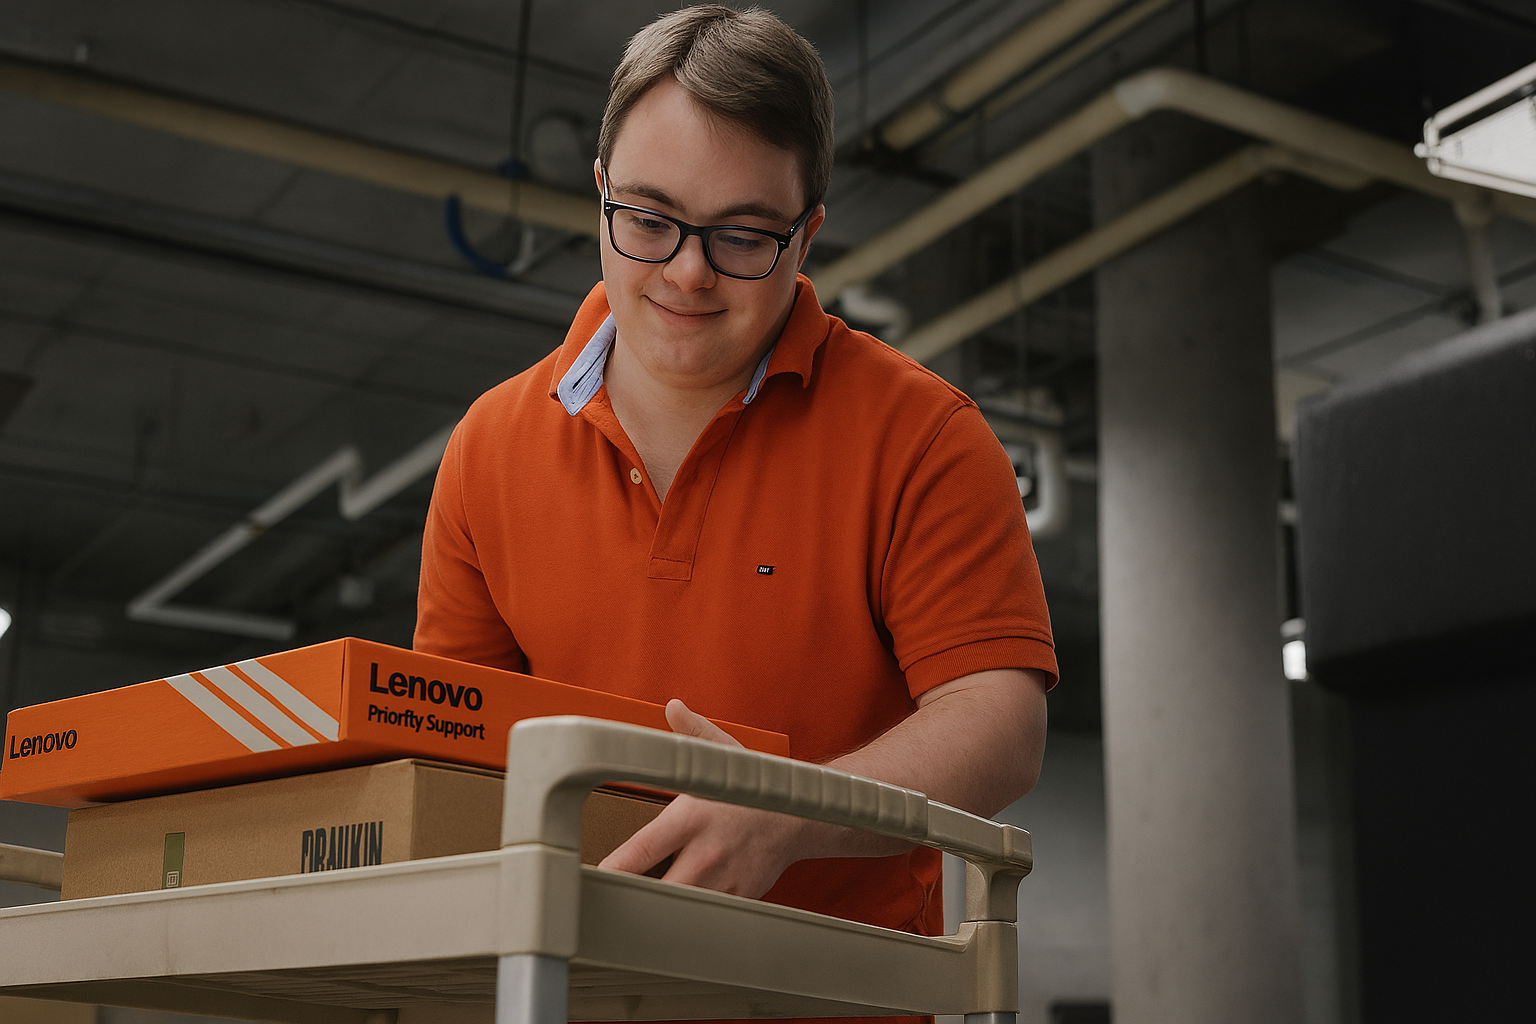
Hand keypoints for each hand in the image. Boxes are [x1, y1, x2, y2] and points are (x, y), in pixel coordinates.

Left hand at [597, 699, 807, 897]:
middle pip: (655, 892)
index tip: (591, 875)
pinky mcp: (738, 898)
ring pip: (680, 910)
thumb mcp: (723, 752)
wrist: (800, 817)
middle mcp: (705, 853)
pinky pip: (705, 916)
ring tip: (636, 909)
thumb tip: (673, 706)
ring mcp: (723, 881)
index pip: (640, 851)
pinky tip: (675, 911)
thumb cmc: (753, 786)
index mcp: (692, 817)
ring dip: (658, 911)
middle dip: (631, 899)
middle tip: (609, 900)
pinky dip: (688, 916)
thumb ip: (692, 731)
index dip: (611, 868)